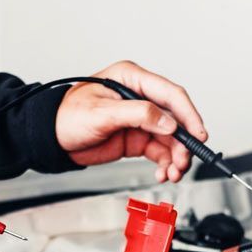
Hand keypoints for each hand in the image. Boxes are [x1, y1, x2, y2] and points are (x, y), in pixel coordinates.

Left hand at [55, 60, 207, 182]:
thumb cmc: (67, 117)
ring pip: (170, 139)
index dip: (188, 114)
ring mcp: (140, 120)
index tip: (198, 133)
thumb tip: (168, 122)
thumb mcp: (101, 113)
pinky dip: (165, 163)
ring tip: (173, 173)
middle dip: (183, 143)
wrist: (52, 139)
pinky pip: (159, 151)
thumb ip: (137, 114)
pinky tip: (163, 173)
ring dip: (176, 157)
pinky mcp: (136, 139)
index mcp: (132, 79)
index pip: (170, 94)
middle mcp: (140, 97)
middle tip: (183, 162)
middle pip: (175, 119)